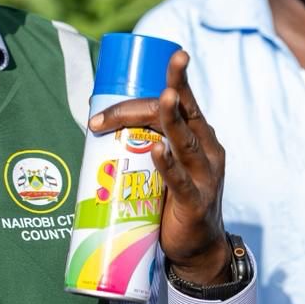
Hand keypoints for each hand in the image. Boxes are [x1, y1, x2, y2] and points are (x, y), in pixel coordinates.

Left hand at [87, 50, 229, 283]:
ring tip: (164, 98)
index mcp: (201, 135)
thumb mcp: (165, 163)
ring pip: (185, 141)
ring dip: (171, 119)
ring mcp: (205, 176)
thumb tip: (97, 121)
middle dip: (159, 97)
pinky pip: (179, 180)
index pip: (187, 99)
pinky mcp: (195, 202)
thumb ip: (144, 142)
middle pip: (182, 114)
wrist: (196, 249)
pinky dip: (167, 165)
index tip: (172, 54)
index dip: (176, 77)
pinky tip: (158, 150)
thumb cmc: (173, 199)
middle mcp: (208, 149)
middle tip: (140, 88)